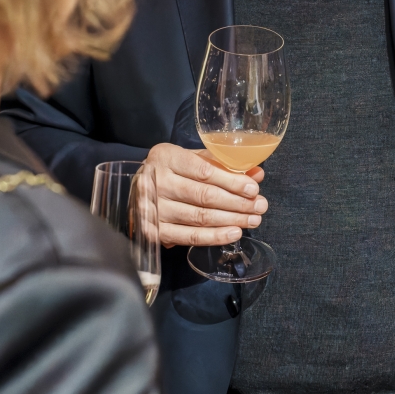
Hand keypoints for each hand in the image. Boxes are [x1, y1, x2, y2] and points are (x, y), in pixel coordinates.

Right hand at [144, 142, 267, 246]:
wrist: (135, 188)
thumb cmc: (170, 170)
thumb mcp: (192, 158)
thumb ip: (222, 164)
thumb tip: (257, 174)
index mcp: (166, 157)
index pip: (204, 171)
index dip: (231, 181)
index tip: (253, 188)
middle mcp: (156, 182)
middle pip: (204, 196)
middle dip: (237, 203)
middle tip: (260, 206)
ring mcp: (153, 209)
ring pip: (199, 217)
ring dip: (231, 220)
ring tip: (253, 220)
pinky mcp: (154, 231)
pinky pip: (190, 236)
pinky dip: (214, 237)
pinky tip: (233, 233)